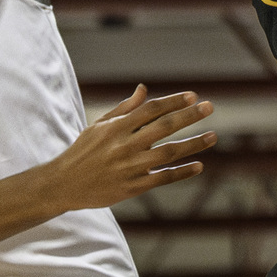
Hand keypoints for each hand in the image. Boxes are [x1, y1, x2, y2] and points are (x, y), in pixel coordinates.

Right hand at [52, 86, 215, 208]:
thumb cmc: (83, 151)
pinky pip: (162, 178)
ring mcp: (129, 167)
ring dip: (192, 144)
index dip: (172, 102)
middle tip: (209, 107)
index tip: (193, 96)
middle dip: (188, 116)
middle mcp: (124, 145)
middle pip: (163, 127)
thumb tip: (143, 89)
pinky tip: (198, 166)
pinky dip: (181, 172)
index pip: (150, 110)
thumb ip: (124, 108)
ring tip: (212, 136)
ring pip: (167, 153)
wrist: (64, 184)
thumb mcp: (99, 126)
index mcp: (116, 127)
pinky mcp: (132, 187)